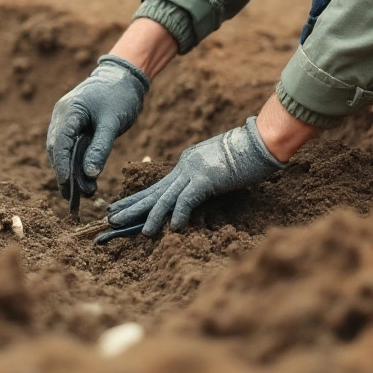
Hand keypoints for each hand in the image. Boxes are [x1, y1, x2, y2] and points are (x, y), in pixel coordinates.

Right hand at [46, 55, 149, 199]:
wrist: (124, 75)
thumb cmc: (120, 95)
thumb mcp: (112, 122)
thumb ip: (100, 148)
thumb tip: (90, 174)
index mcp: (69, 111)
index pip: (59, 143)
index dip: (61, 166)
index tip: (67, 185)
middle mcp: (62, 115)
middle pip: (56, 149)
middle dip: (64, 173)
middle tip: (72, 197)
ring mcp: (66, 119)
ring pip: (61, 150)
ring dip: (70, 170)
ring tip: (82, 193)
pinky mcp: (73, 124)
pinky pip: (70, 146)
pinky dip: (75, 162)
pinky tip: (84, 178)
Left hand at [106, 117, 286, 235]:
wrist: (262, 139)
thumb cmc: (247, 153)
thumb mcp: (220, 167)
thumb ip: (208, 178)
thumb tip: (204, 189)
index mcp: (187, 163)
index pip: (158, 185)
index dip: (138, 198)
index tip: (119, 206)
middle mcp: (186, 167)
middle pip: (154, 191)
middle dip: (132, 206)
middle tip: (109, 218)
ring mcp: (195, 171)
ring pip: (167, 197)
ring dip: (152, 216)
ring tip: (140, 232)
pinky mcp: (208, 178)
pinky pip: (189, 199)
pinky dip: (181, 214)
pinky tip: (174, 229)